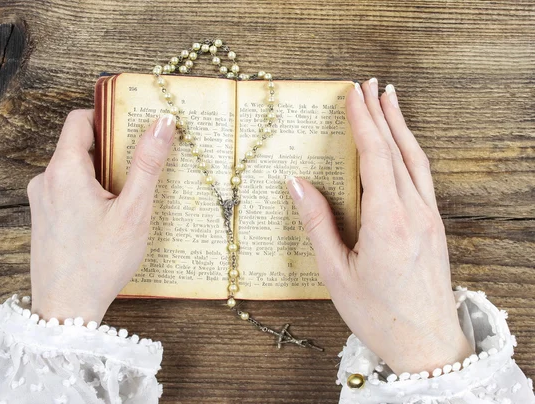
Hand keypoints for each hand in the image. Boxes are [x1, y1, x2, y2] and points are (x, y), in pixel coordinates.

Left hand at [27, 110, 175, 322]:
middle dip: (112, 150)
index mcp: (63, 171)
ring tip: (129, 198)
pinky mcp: (44, 218)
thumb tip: (163, 124)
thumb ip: (147, 165)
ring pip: (75, 170)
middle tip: (141, 167)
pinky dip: (91, 192)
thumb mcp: (133, 212)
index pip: (80, 120)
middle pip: (80, 145)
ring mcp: (42, 201)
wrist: (66, 309)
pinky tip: (111, 218)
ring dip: (103, 174)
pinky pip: (68, 191)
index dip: (108, 117)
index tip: (134, 126)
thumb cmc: (100, 263)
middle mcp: (45, 181)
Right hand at [286, 79, 472, 373]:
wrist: (426, 343)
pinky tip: (403, 146)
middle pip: (399, 150)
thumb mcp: (335, 273)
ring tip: (390, 101)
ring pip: (416, 160)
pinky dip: (410, 151)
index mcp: (387, 222)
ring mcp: (430, 218)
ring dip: (401, 127)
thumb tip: (297, 184)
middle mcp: (414, 212)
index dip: (364, 121)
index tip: (354, 94)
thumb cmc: (378, 315)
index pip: (376, 156)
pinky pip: (423, 177)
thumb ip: (317, 224)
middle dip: (382, 113)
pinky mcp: (435, 227)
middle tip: (371, 85)